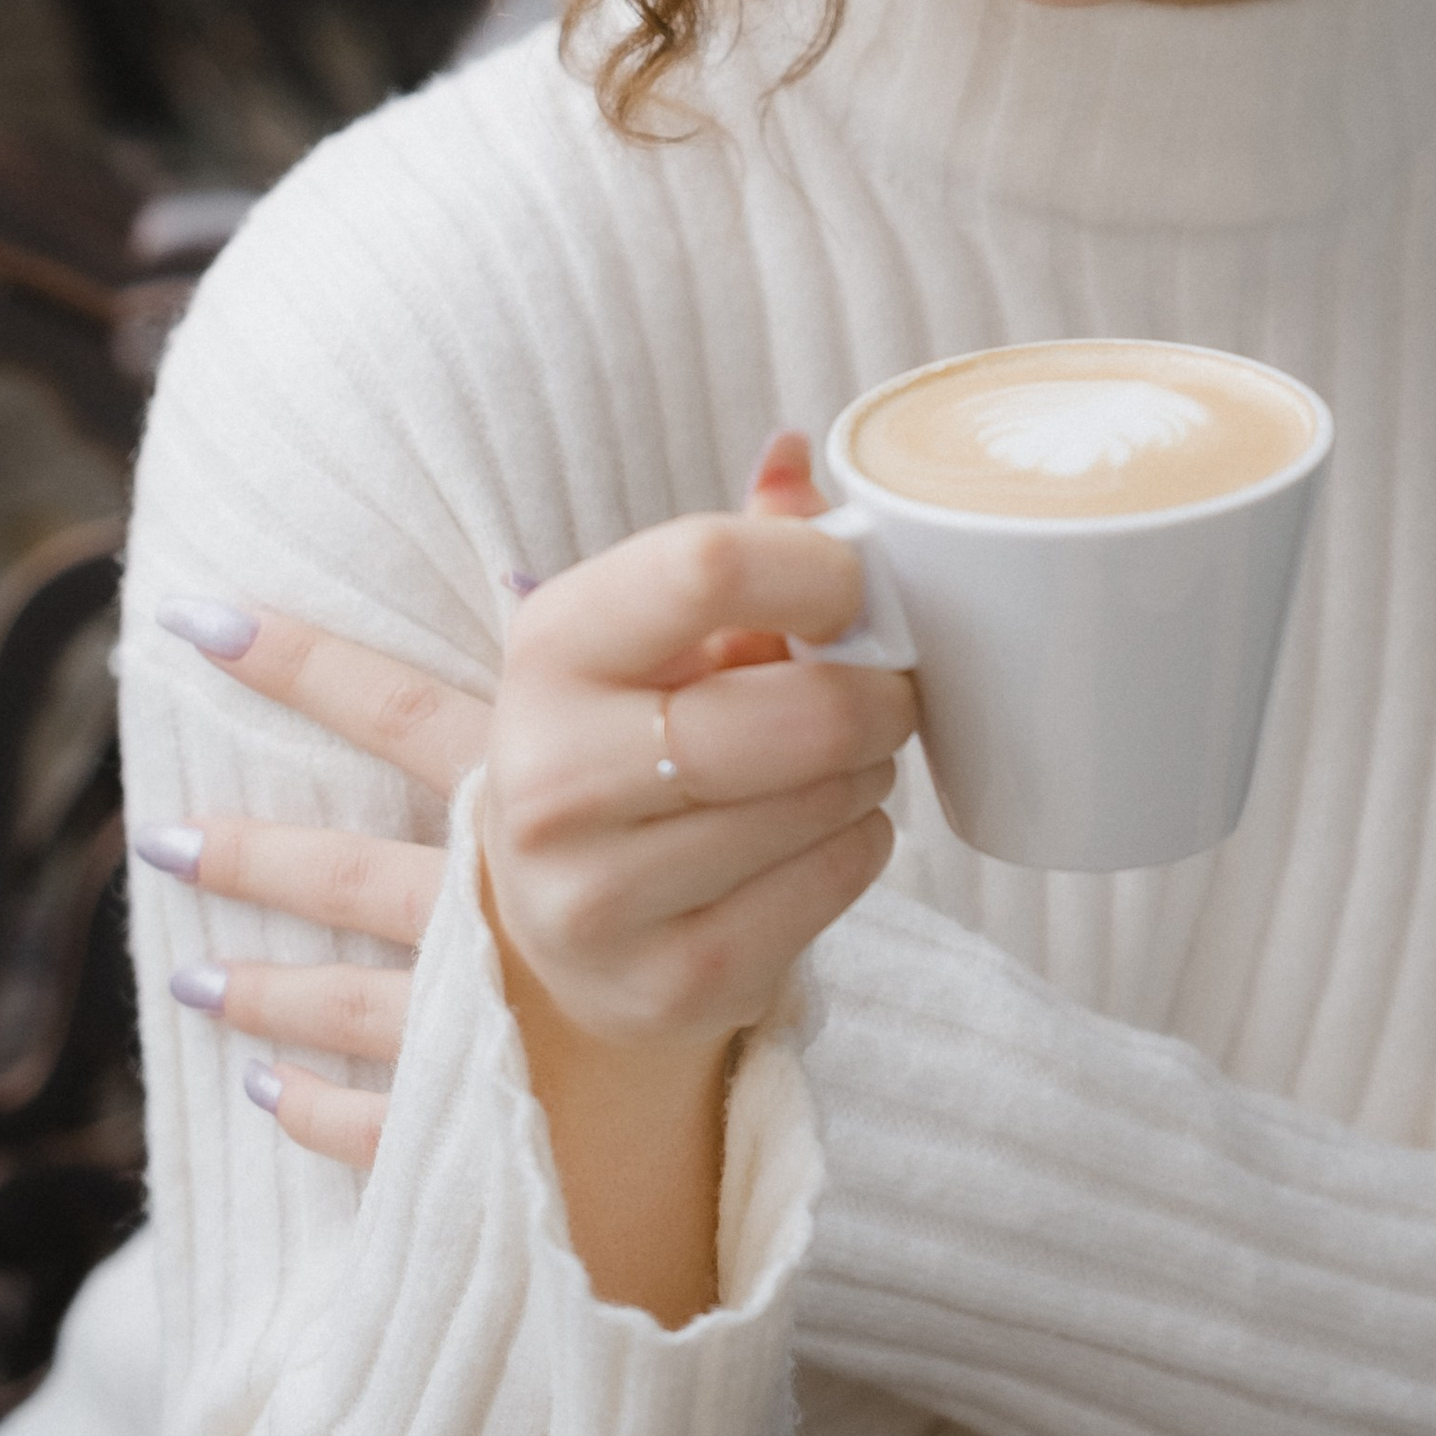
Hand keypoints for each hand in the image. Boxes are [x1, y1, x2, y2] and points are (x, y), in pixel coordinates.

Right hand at [485, 462, 906, 1065]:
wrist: (553, 922)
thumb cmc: (628, 741)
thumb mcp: (652, 637)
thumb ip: (736, 547)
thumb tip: (797, 454)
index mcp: (548, 649)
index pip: (705, 567)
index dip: (818, 567)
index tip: (854, 586)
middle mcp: (552, 776)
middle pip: (793, 713)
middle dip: (874, 695)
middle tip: (887, 690)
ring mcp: (603, 896)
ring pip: (824, 802)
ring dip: (869, 772)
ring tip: (841, 761)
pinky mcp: (671, 982)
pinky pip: (835, 883)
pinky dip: (861, 845)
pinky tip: (824, 832)